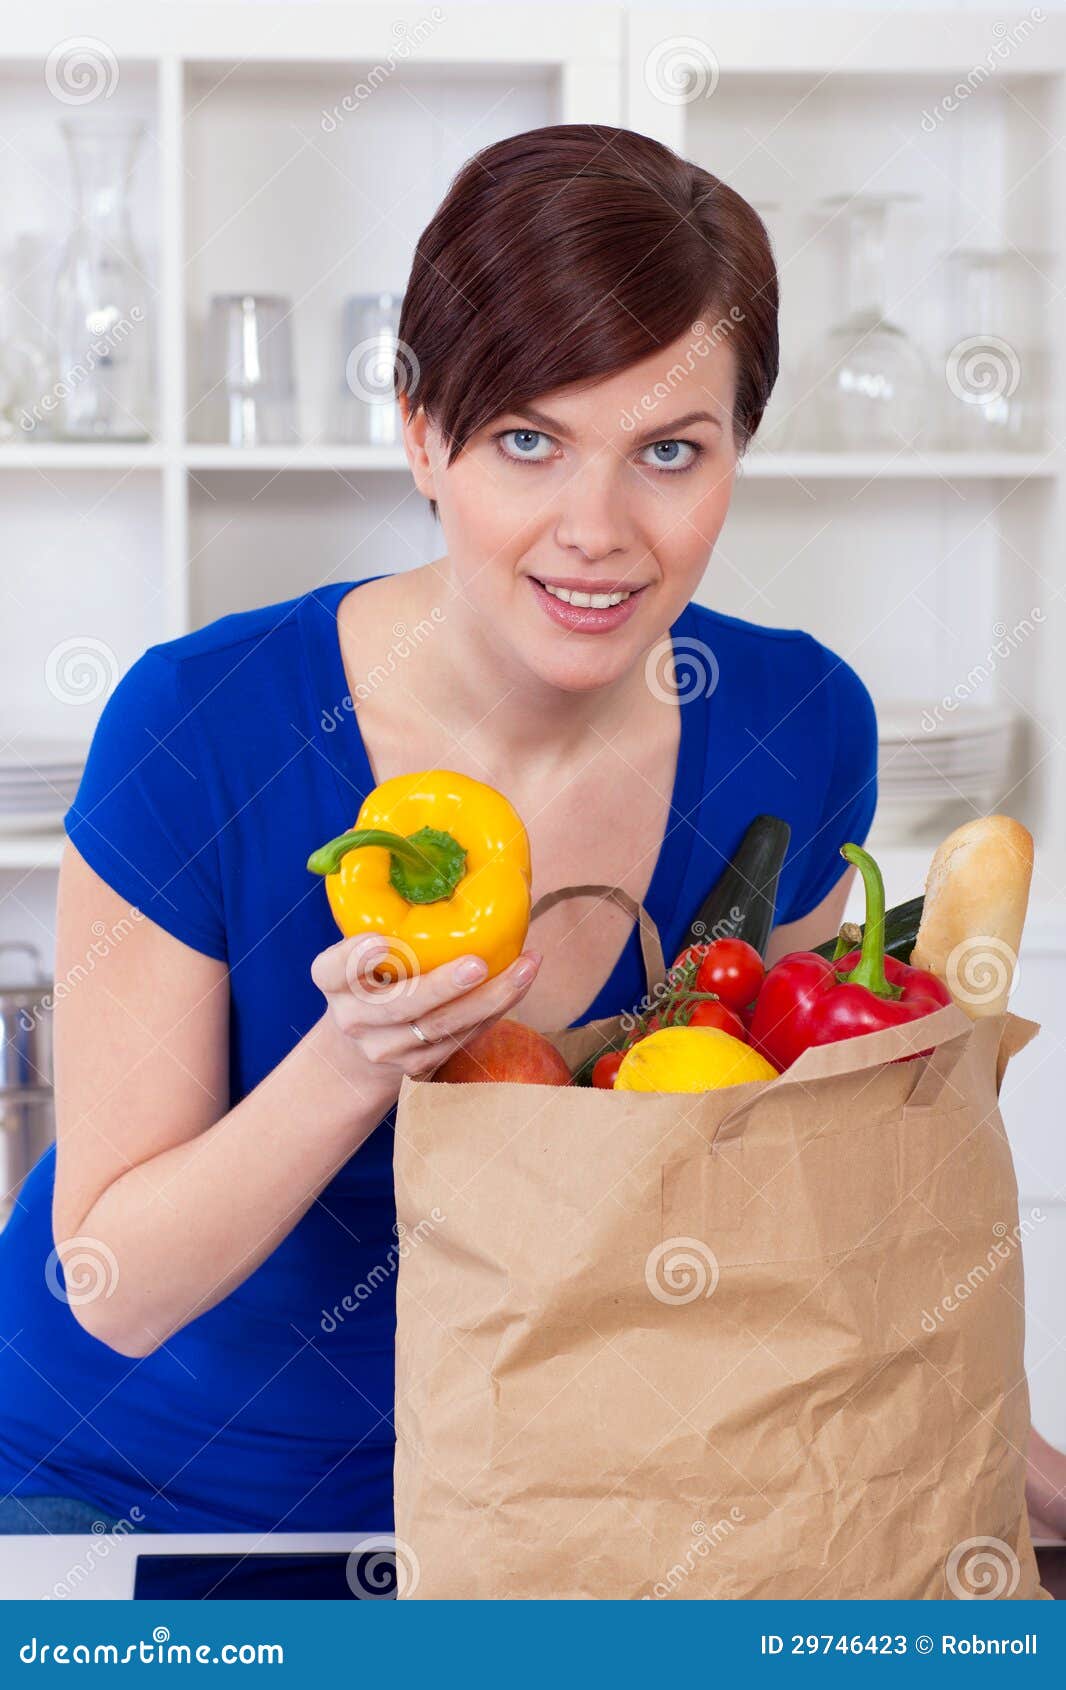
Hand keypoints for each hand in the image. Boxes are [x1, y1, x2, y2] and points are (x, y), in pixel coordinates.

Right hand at [310, 934, 542, 1083]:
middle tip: (476, 963)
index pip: (335, 968)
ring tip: (524, 968)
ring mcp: (385, 1048)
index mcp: (332, 980)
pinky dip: (495, 1010)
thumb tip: (403, 847)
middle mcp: (354, 1018)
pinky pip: (462, 1038)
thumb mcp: (359, 950)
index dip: (355, 957)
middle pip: (398, 1005)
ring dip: (489, 998)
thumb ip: (380, 916)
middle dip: (441, 986)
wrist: (360, 1048)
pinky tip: (520, 982)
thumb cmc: (370, 977)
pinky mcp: (417, 1067)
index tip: (379, 940)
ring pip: (441, 1027)